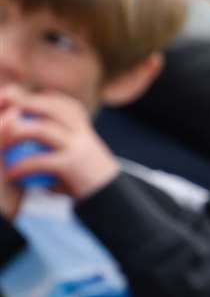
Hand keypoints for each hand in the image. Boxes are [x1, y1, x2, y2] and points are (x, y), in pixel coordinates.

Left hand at [0, 86, 119, 200]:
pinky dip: (21, 166)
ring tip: (0, 145)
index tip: (10, 102)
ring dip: (14, 133)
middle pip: (46, 107)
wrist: (111, 198)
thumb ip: (53, 134)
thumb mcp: (73, 149)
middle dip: (20, 106)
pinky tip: (11, 174)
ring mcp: (78, 146)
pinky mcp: (73, 165)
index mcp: (82, 124)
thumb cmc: (83, 174)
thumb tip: (19, 120)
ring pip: (40, 128)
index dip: (30, 98)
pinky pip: (40, 160)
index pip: (56, 102)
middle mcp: (81, 130)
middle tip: (1, 117)